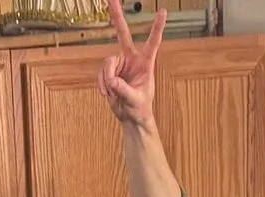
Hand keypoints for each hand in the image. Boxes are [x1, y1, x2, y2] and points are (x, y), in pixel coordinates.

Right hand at [98, 0, 164, 129]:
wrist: (131, 117)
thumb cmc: (140, 108)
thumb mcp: (135, 100)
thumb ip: (124, 90)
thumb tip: (112, 81)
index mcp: (146, 63)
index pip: (153, 42)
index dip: (157, 27)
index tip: (163, 11)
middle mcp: (132, 59)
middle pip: (123, 34)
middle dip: (117, 16)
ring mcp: (120, 64)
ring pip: (107, 63)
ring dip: (106, 79)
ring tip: (111, 93)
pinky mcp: (110, 72)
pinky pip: (101, 73)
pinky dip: (102, 84)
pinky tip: (107, 94)